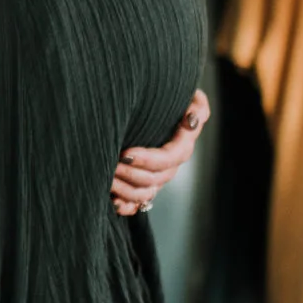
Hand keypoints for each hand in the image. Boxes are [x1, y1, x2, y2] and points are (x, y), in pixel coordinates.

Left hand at [114, 90, 207, 215]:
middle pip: (155, 179)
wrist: (149, 105)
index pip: (170, 158)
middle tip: (110, 164)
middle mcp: (171, 165)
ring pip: (146, 194)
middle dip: (131, 174)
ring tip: (106, 177)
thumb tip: (192, 121)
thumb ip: (196, 106)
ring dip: (126, 190)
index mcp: (182, 144)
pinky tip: (113, 201)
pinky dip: (126, 206)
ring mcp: (157, 177)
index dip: (149, 160)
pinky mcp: (143, 186)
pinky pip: (137, 205)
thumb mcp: (187, 96)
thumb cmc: (166, 95)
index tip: (126, 153)